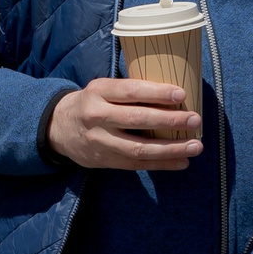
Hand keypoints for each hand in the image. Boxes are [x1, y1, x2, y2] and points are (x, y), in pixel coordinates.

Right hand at [46, 78, 202, 170]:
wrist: (56, 128)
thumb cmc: (90, 103)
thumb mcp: (101, 89)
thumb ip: (129, 91)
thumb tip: (173, 95)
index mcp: (98, 92)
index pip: (130, 91)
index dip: (156, 93)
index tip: (181, 96)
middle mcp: (96, 116)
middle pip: (137, 120)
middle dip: (169, 121)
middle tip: (194, 120)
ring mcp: (99, 141)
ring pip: (138, 148)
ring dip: (171, 149)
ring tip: (195, 146)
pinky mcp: (104, 160)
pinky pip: (136, 164)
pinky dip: (162, 164)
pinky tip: (181, 162)